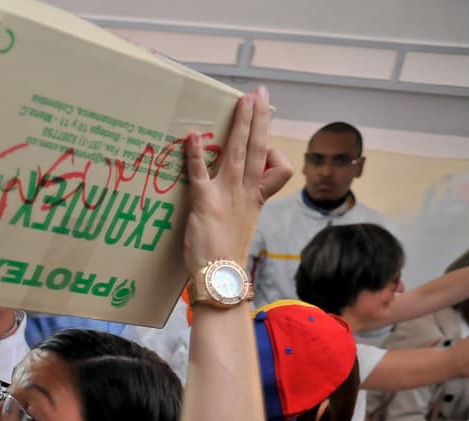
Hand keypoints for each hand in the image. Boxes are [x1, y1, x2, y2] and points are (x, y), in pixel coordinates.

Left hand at [183, 86, 291, 273]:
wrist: (220, 278)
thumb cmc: (225, 257)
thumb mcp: (240, 228)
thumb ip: (239, 208)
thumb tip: (233, 199)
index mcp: (256, 199)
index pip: (277, 169)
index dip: (275, 155)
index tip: (269, 147)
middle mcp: (245, 192)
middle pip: (259, 147)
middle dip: (260, 118)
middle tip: (260, 94)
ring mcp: (227, 194)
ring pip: (239, 151)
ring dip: (241, 123)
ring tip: (242, 100)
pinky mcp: (204, 201)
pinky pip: (201, 171)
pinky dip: (195, 153)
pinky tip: (191, 136)